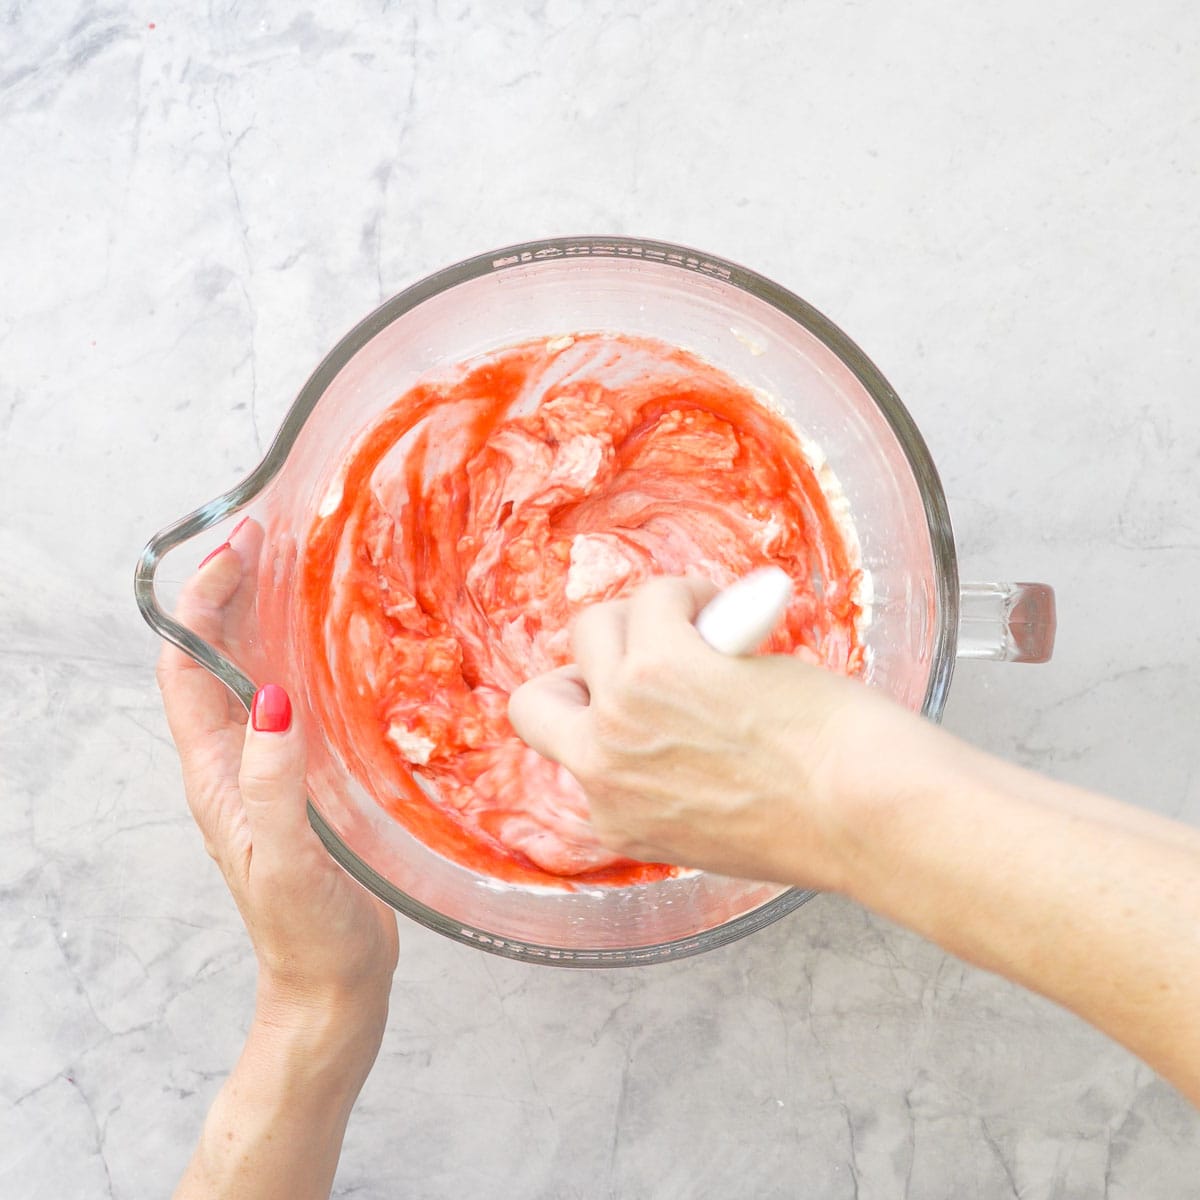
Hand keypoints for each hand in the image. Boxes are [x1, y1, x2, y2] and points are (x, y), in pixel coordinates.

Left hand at [156, 521, 398, 1031]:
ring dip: (274, 618)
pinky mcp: (314, 779)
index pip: (188, 668)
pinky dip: (316, 659)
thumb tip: (274, 699)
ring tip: (307, 568)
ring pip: (264, 673)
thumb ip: (274, 784)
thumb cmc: (305, 929)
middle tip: (272, 536)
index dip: (201, 606)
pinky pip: (307, 701)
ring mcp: (276, 767)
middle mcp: (239, 759)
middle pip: (222, 657)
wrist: (334, 980)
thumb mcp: (283, 858)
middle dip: (236, 593)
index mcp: (216, 771)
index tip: (235, 552)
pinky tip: (351, 643)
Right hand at [508, 575, 916, 889]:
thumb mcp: (710, 829)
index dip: (599, 716)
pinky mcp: (664, 662)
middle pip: (539, 699)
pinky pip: (656, 597)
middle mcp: (603, 770)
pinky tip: (728, 609)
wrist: (864, 814)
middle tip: (646, 656)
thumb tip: (673, 724)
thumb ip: (666, 787)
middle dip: (585, 672)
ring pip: (592, 630)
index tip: (637, 698)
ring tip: (700, 623)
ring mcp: (625, 713)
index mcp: (616, 819)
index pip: (565, 756)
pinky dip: (688, 593)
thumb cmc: (816, 822)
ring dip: (645, 617)